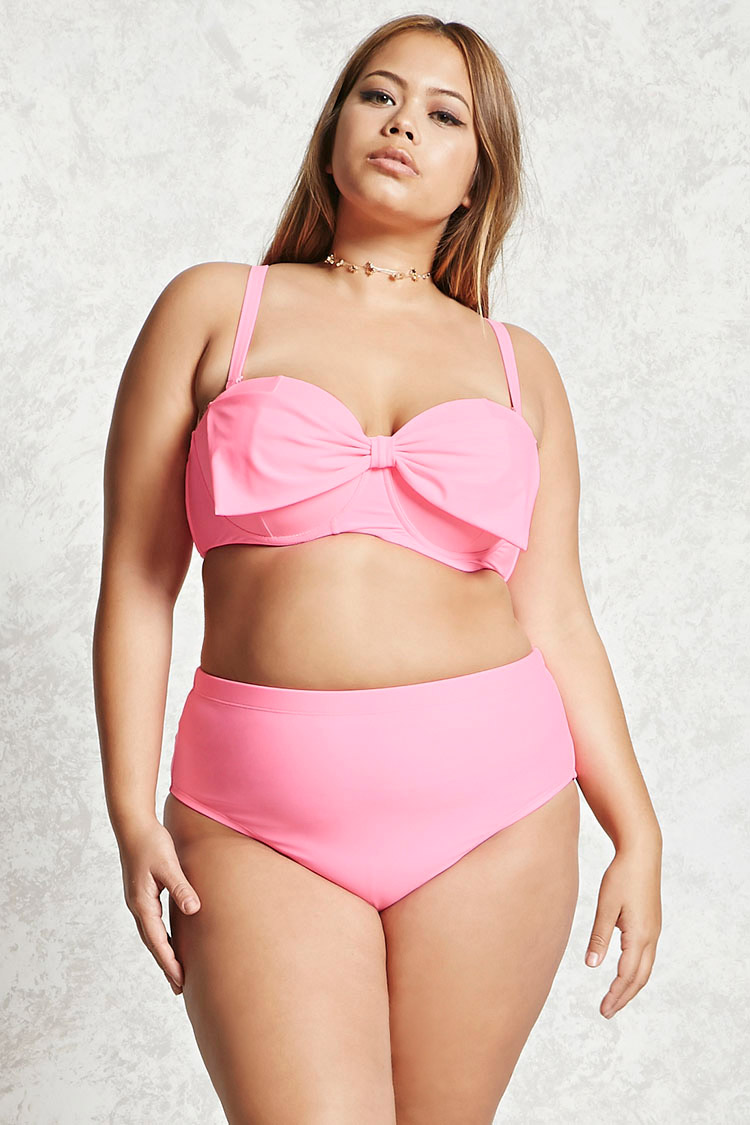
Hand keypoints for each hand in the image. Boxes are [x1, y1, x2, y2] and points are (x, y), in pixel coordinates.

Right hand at [117, 817, 201, 996]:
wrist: (133, 826)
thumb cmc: (151, 843)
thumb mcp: (168, 865)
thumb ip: (180, 887)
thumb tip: (193, 910)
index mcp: (142, 903)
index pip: (157, 941)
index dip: (169, 962)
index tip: (181, 981)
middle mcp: (138, 906)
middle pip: (152, 943)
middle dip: (166, 965)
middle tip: (179, 988)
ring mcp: (139, 901)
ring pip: (151, 935)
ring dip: (163, 954)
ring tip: (175, 972)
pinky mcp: (143, 895)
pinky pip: (152, 924)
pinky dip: (161, 938)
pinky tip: (169, 942)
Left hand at [585, 841, 661, 1018]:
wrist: (642, 853)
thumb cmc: (622, 876)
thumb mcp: (606, 905)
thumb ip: (600, 936)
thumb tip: (592, 965)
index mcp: (640, 935)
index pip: (627, 975)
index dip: (616, 995)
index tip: (603, 1010)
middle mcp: (651, 936)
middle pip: (640, 977)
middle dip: (624, 996)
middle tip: (607, 1011)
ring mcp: (654, 930)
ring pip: (645, 968)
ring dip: (631, 985)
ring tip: (615, 997)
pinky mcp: (651, 923)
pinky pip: (646, 955)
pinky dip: (635, 970)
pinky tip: (623, 971)